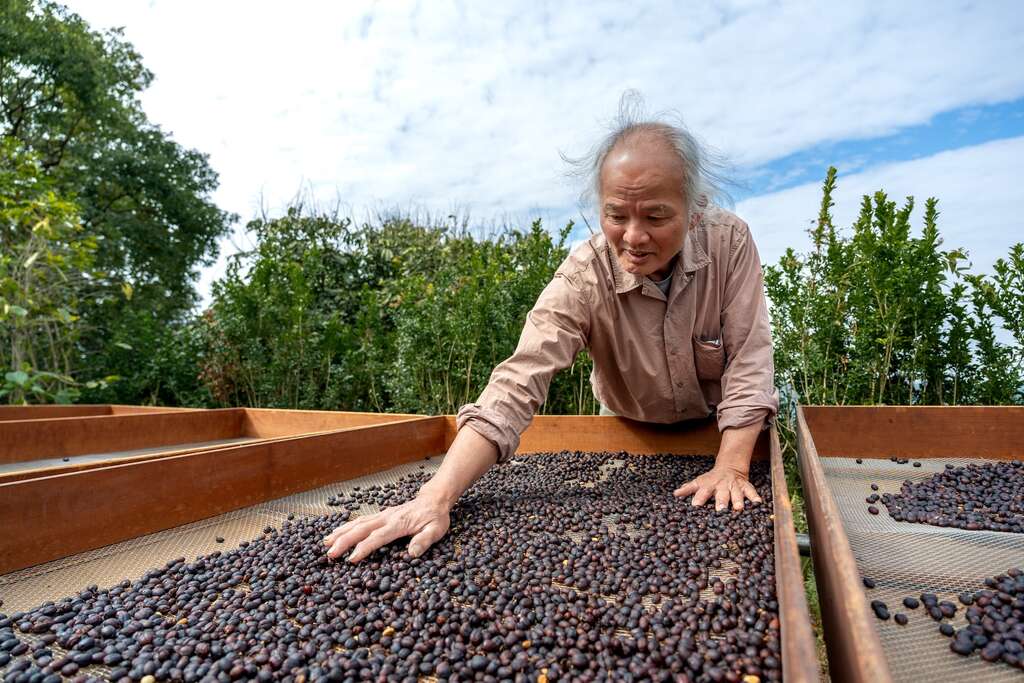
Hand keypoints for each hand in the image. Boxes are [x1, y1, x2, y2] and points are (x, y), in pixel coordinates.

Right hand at [323, 494, 449, 562]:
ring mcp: (382, 515)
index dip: (364, 548)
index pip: (378, 537)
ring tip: (325, 543)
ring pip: (357, 523)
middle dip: (344, 541)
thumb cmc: (435, 517)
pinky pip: (360, 520)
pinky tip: (337, 533)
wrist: (434, 500)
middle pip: (361, 529)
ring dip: (341, 532)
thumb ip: (424, 541)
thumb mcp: (436, 530)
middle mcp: (386, 518)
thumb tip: (412, 554)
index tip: (351, 559)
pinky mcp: (380, 515)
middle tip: (330, 554)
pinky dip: (346, 526)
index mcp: (399, 524)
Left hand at [673, 462, 761, 510]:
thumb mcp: (699, 482)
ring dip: (738, 501)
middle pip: (721, 494)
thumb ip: (688, 489)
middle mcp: (722, 486)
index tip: (695, 506)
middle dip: (721, 502)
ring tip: (738, 509)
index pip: (702, 492)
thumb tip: (675, 494)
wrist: (729, 468)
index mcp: (709, 486)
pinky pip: (751, 491)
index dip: (699, 499)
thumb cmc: (711, 479)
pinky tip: (758, 503)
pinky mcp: (745, 486)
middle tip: (720, 510)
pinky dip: (754, 496)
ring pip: (736, 493)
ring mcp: (734, 486)